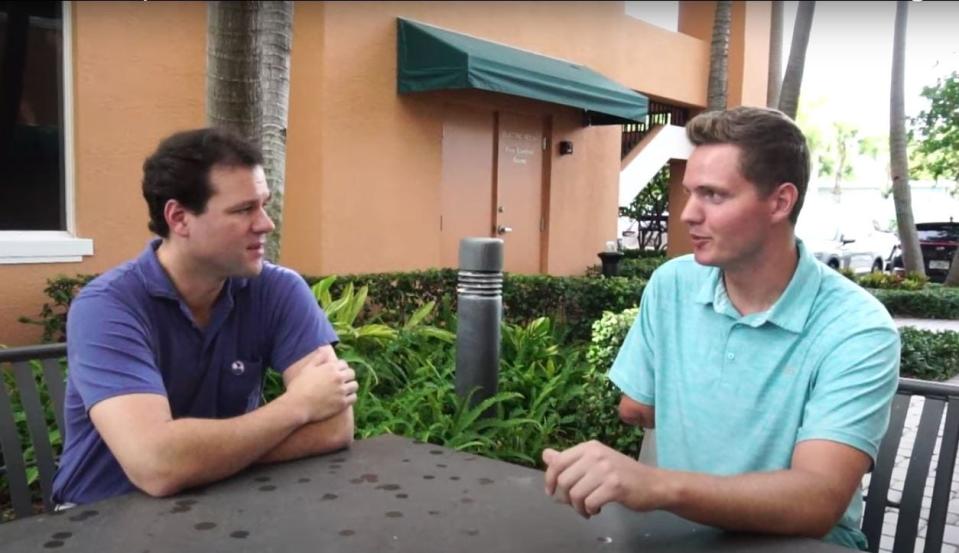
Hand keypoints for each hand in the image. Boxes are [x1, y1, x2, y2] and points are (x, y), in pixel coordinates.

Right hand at [282, 357, 357, 422]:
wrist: (297, 405)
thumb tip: (324, 348)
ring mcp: (341, 391)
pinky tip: (345, 398)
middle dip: (347, 376)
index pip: (344, 364)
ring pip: (354, 385)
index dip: (340, 368)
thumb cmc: (300, 386)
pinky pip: (353, 398)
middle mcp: (338, 378)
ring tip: (345, 389)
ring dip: (350, 386)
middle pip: (351, 374)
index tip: (337, 372)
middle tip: (342, 381)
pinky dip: (351, 397)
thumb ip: (318, 358)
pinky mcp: (342, 403)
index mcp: (331, 367)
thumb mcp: (307, 368)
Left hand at [543, 440, 658, 517]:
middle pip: (564, 480)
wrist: (653, 484)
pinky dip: (589, 511)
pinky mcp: (615, 486)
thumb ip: (570, 459)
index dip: (550, 480)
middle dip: (565, 498)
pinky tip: (596, 510)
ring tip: (586, 509)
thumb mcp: (595, 461)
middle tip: (574, 504)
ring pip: (575, 494)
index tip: (552, 492)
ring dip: (578, 507)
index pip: (557, 462)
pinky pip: (589, 503)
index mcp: (589, 447)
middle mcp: (596, 454)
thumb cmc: (623, 474)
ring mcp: (606, 469)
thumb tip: (546, 454)